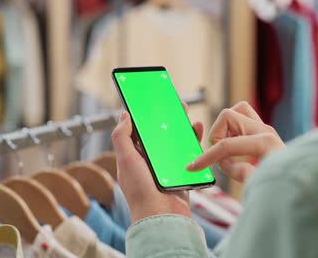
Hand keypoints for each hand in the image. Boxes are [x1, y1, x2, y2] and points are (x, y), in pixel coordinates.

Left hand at [112, 103, 203, 222]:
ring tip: (184, 112)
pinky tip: (196, 129)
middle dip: (164, 118)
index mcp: (133, 157)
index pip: (137, 131)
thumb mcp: (126, 159)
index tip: (148, 102)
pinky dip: (192, 140)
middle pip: (158, 134)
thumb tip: (123, 115)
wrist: (161, 216)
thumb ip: (121, 137)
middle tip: (171, 103)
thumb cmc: (140, 191)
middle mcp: (149, 161)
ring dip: (180, 126)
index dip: (143, 117)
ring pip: (174, 141)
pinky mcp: (181, 172)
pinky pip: (188, 153)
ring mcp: (166, 167)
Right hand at [187, 102, 284, 182]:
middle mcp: (265, 130)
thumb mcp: (260, 186)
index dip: (206, 157)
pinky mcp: (264, 132)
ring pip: (237, 111)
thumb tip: (226, 162)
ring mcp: (265, 129)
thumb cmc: (284, 189)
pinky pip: (243, 119)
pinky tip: (236, 151)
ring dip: (225, 129)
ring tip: (227, 151)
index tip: (192, 167)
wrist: (303, 187)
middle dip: (216, 135)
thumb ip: (241, 172)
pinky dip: (233, 131)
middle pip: (228, 115)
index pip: (226, 144)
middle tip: (220, 157)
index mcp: (265, 142)